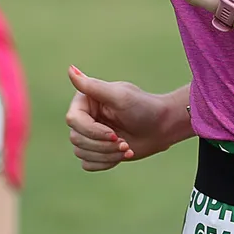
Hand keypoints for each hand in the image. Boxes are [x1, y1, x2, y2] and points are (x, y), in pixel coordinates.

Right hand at [66, 67, 183, 170]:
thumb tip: (70, 69)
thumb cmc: (144, 108)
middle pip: (76, 139)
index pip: (73, 120)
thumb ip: (93, 86)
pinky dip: (106, 163)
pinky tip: (122, 155)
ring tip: (126, 148)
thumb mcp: (120, 96)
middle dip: (102, 145)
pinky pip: (88, 164)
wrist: (162, 127)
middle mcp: (84, 117)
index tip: (114, 134)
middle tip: (124, 143)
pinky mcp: (96, 151)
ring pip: (81, 153)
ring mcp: (90, 135)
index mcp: (85, 101)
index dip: (92, 131)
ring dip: (107, 155)